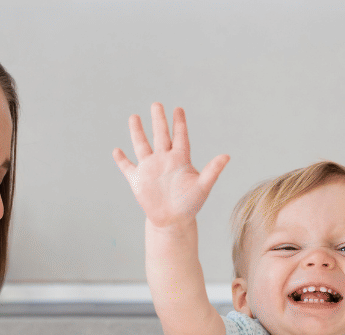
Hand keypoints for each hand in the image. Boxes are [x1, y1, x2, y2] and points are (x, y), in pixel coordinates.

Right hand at [112, 103, 229, 228]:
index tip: (178, 109)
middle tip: (156, 104)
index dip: (179, 123)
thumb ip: (212, 170)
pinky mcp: (138, 180)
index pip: (179, 136)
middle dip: (158, 120)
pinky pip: (128, 167)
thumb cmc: (190, 204)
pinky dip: (121, 160)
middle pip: (160, 135)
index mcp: (180, 159)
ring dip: (137, 132)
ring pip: (142, 145)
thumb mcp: (203, 187)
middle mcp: (164, 160)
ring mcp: (150, 169)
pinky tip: (117, 150)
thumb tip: (227, 156)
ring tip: (134, 117)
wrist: (174, 221)